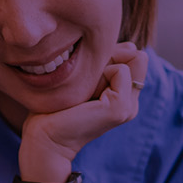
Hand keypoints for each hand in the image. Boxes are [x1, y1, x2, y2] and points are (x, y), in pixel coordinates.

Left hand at [20, 42, 148, 173]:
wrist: (44, 135)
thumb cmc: (58, 105)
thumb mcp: (88, 76)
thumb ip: (109, 61)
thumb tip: (132, 47)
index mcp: (125, 96)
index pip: (134, 56)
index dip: (112, 54)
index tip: (87, 74)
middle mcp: (131, 103)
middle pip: (137, 57)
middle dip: (111, 58)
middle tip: (86, 82)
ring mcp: (128, 107)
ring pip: (131, 60)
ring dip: (103, 67)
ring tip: (84, 90)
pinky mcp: (120, 108)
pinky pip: (121, 70)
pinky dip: (100, 74)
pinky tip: (85, 95)